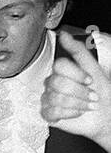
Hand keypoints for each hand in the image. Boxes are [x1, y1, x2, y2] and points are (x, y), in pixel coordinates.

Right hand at [41, 31, 110, 148]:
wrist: (105, 116)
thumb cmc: (102, 94)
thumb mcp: (95, 70)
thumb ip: (78, 51)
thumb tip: (64, 35)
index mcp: (64, 71)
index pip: (59, 65)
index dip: (76, 74)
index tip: (90, 80)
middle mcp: (54, 83)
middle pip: (56, 82)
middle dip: (79, 91)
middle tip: (91, 95)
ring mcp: (49, 98)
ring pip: (55, 98)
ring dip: (77, 104)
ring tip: (87, 106)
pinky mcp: (48, 113)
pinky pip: (51, 112)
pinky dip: (69, 114)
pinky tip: (76, 113)